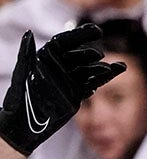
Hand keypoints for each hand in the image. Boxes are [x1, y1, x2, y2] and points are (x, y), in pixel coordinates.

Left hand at [0, 24, 125, 154]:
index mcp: (45, 58)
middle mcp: (59, 67)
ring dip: (103, 67)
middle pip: (79, 56)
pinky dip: (104, 78)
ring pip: (89, 70)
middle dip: (90, 54)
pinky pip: (93, 83)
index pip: (64, 42)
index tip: (96, 30)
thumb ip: (26, 53)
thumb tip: (28, 33)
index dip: (80, 35)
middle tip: (99, 55)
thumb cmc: (18, 100)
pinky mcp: (76, 94)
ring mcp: (69, 80)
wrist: (24, 127)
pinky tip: (114, 72)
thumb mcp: (22, 74)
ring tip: (116, 67)